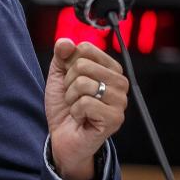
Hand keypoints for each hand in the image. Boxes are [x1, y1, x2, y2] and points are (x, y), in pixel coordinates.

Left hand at [44, 39, 127, 179]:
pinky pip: (85, 103)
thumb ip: (62, 56)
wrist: (62, 137)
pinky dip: (75, 111)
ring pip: (83, 83)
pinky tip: (81, 118)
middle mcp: (120, 83)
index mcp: (110, 69)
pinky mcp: (115, 119)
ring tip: (77, 107)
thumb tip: (65, 42)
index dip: (69, 64)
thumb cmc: (65, 107)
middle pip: (83, 65)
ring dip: (71, 98)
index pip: (86, 49)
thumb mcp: (59, 76)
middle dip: (68, 82)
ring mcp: (120, 102)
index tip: (71, 79)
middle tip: (72, 96)